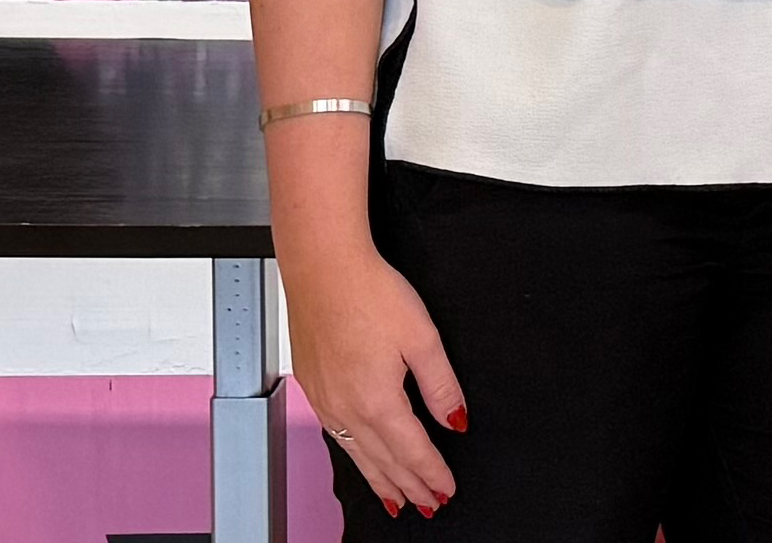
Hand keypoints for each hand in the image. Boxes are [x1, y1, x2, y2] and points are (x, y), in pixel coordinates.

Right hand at [286, 242, 467, 516]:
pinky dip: (355, 456)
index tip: (446, 491)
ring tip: (396, 499)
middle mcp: (346, 408)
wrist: (322, 266)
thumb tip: (457, 420)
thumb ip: (442, 386)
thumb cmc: (369, 292)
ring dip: (380, 480)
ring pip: (357, 454)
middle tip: (427, 506)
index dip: (432, 474)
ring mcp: (325, 399)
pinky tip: (361, 457)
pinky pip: (337, 436)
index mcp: (377, 400)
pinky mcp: (314, 385)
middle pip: (383, 461)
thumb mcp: (423, 338)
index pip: (412, 451)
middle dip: (409, 486)